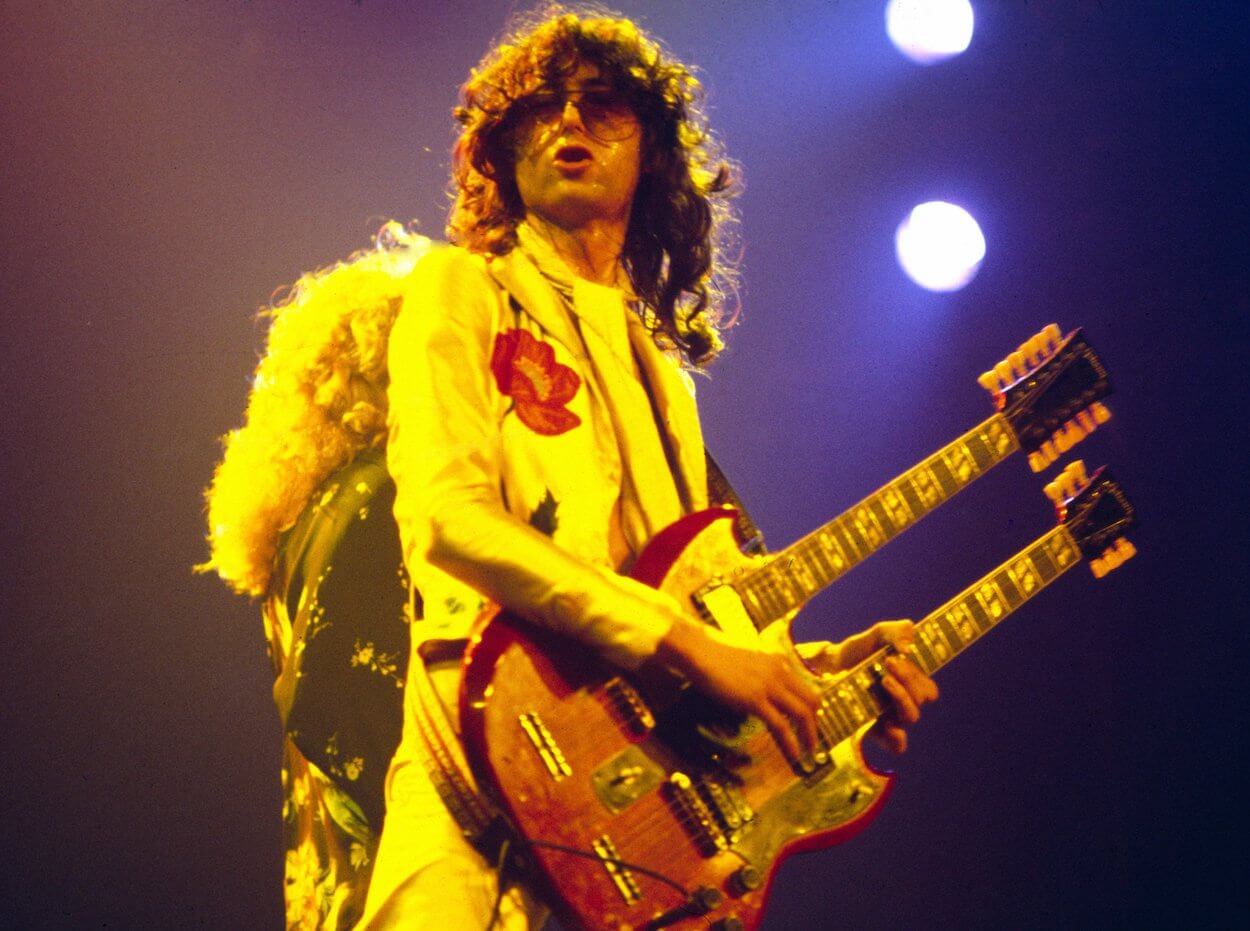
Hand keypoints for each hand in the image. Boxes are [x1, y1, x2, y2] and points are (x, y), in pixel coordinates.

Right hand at [654, 617, 822, 762]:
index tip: (808, 724)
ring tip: (808, 753)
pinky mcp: (755, 699)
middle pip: (812, 700)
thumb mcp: (745, 658)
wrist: (698, 649)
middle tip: (811, 741)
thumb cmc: (713, 653)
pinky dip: (790, 743)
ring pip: (802, 714)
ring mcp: (769, 685)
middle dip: (814, 724)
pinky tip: (793, 755)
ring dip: (809, 737)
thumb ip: (758, 671)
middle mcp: (780, 670)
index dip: (810, 708)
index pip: (805, 687)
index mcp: (778, 660)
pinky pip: (781, 726)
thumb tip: (759, 688)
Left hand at [803, 620, 938, 753]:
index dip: (919, 675)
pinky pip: (896, 745)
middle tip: (888, 663)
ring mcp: (890, 717)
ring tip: (883, 681)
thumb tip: (908, 641)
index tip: (899, 655)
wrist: (827, 668)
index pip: (928, 688)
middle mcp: (903, 702)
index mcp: (909, 683)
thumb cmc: (857, 652)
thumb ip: (894, 631)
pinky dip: (897, 738)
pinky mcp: (875, 730)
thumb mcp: (875, 635)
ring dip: (902, 697)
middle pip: (921, 699)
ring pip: (911, 716)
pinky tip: (888, 725)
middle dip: (908, 679)